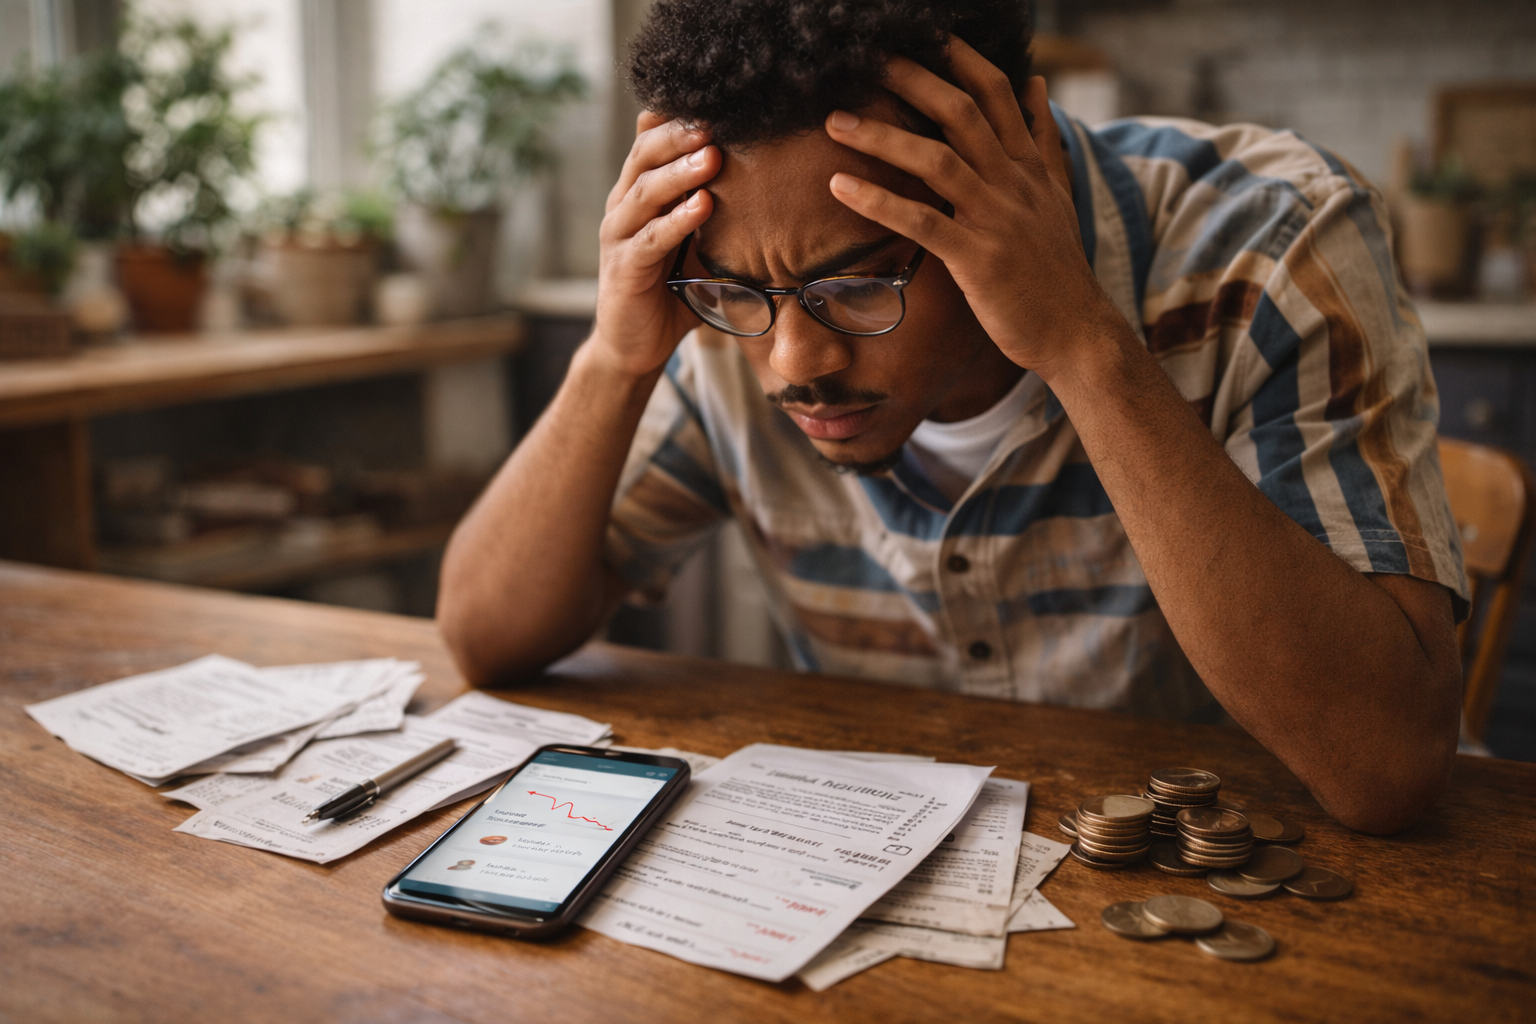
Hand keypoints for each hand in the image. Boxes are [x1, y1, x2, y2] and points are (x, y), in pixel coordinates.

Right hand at [591, 112, 720, 378]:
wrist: (635, 345)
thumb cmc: (671, 292)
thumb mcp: (698, 246)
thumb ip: (719, 217)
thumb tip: (776, 190)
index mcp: (640, 195)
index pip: (653, 142)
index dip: (679, 121)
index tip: (718, 104)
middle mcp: (624, 207)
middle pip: (644, 156)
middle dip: (680, 135)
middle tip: (716, 120)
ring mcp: (619, 236)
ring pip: (645, 192)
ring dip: (680, 172)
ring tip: (712, 156)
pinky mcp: (624, 268)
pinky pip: (651, 238)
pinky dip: (677, 220)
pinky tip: (703, 205)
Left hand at [824, 39, 1128, 378]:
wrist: (1076, 333)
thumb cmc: (1058, 271)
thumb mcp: (1059, 196)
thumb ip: (1045, 140)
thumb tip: (1038, 85)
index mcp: (1029, 167)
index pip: (997, 95)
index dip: (962, 60)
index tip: (929, 35)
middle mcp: (1013, 184)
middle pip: (961, 114)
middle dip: (914, 81)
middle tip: (869, 60)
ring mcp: (996, 220)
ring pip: (937, 161)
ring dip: (882, 137)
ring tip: (835, 121)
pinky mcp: (978, 259)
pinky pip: (922, 222)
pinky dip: (879, 201)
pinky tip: (841, 187)